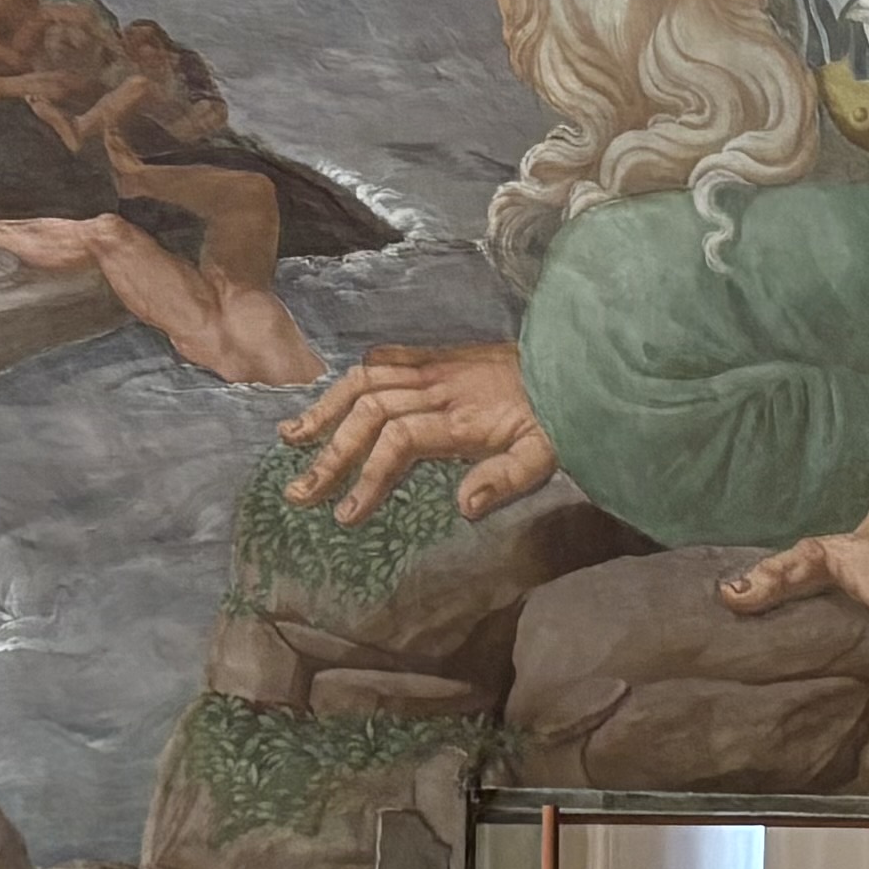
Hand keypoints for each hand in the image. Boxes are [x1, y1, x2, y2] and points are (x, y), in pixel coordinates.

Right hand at [283, 341, 555, 523]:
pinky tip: (332, 397)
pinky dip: (353, 376)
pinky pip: (386, 356)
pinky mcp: (438, 354)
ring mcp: (436, 365)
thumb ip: (505, 480)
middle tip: (299, 491)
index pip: (399, 441)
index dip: (368, 476)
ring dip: (326, 408)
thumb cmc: (561, 417)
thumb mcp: (546, 455)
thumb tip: (462, 507)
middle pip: (369, 412)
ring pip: (366, 379)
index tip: (345, 514)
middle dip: (330, 452)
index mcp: (462, 417)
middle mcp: (439, 386)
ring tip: (292, 437)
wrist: (576, 362)